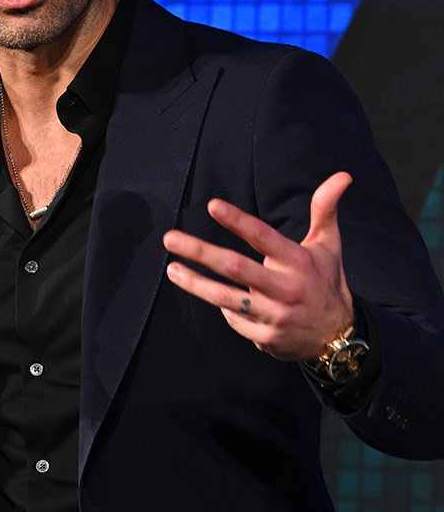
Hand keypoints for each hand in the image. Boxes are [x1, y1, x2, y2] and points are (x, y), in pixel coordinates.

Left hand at [161, 172, 354, 360]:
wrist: (338, 336)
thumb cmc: (326, 282)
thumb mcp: (329, 245)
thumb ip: (325, 210)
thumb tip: (342, 175)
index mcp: (298, 262)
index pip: (264, 237)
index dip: (238, 221)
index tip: (212, 205)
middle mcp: (286, 287)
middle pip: (236, 268)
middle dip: (200, 251)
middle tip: (170, 238)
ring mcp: (275, 314)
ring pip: (226, 298)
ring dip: (195, 284)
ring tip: (172, 269)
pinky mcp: (266, 336)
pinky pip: (234, 319)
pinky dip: (224, 308)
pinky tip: (214, 296)